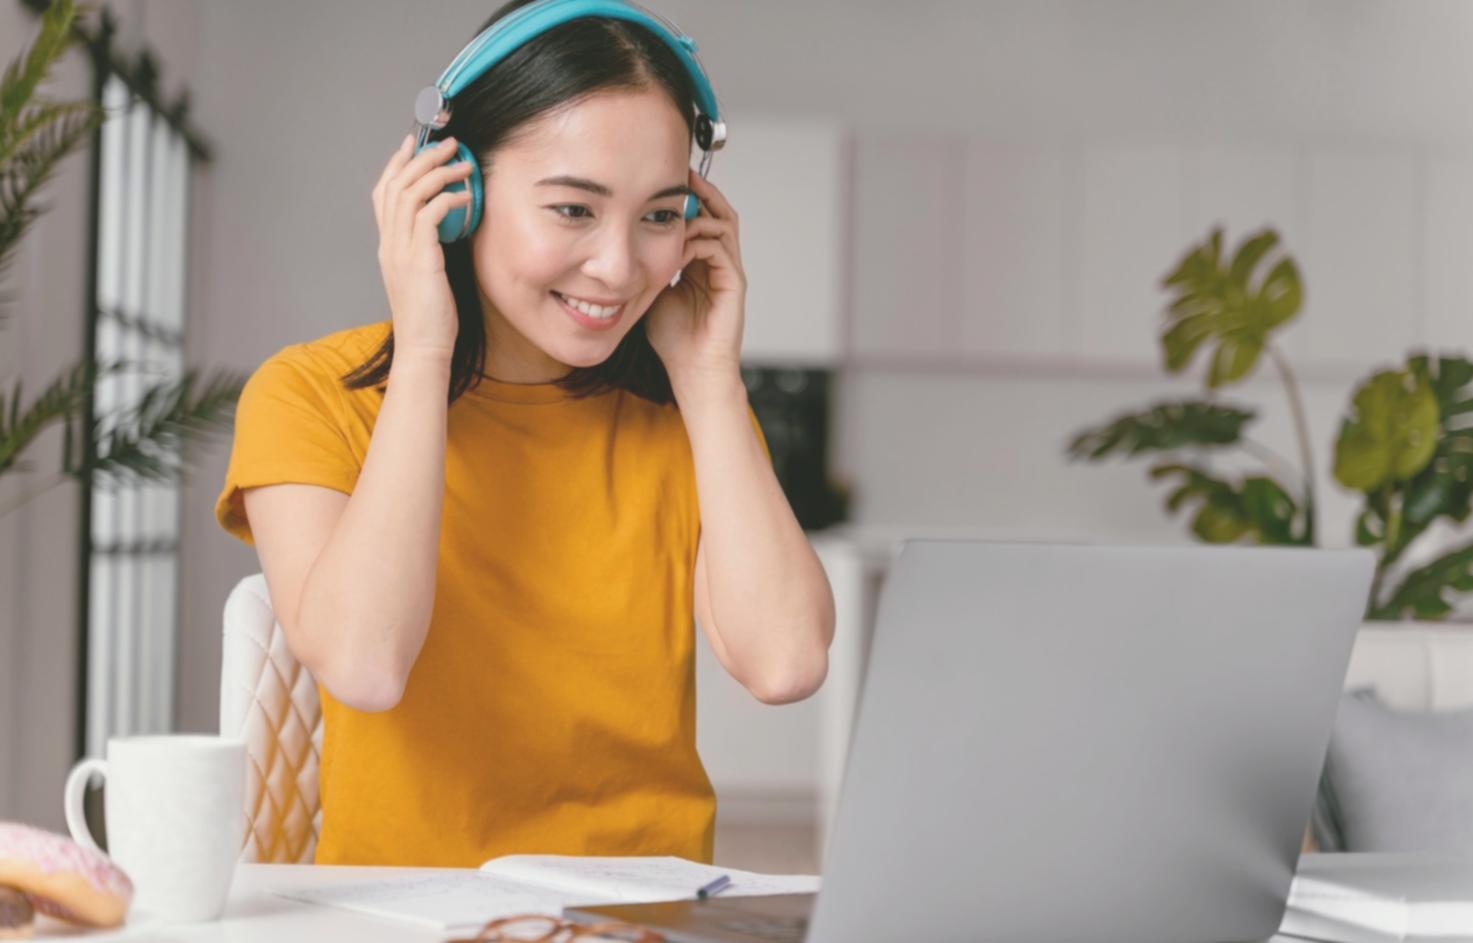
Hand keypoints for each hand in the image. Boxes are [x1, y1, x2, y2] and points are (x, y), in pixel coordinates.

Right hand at [370, 134, 474, 361]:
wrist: (424, 348)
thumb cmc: (432, 318)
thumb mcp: (426, 275)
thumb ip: (429, 248)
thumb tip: (449, 224)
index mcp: (388, 246)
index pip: (383, 193)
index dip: (397, 164)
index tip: (413, 143)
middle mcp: (390, 244)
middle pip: (397, 184)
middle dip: (422, 157)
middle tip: (449, 143)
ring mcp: (401, 251)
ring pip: (411, 193)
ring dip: (439, 172)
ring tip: (464, 163)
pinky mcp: (419, 260)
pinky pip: (430, 215)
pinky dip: (448, 199)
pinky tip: (466, 198)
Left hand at [644, 168, 746, 395]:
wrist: (692, 371)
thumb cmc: (672, 340)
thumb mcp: (651, 293)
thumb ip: (647, 268)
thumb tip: (625, 245)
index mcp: (702, 264)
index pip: (702, 219)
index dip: (686, 199)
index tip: (663, 183)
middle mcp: (720, 264)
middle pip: (719, 213)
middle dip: (700, 192)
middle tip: (679, 174)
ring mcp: (729, 273)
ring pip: (724, 224)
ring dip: (700, 212)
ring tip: (678, 202)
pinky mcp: (734, 285)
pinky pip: (720, 249)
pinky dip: (699, 239)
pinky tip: (678, 242)